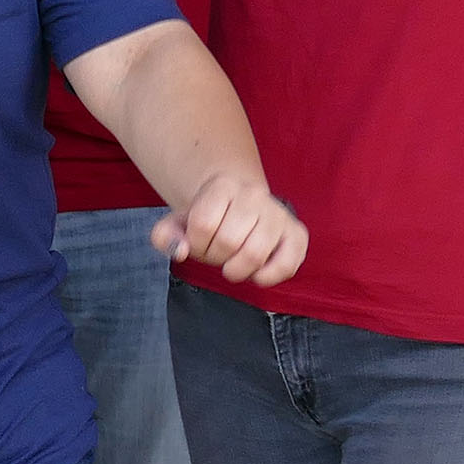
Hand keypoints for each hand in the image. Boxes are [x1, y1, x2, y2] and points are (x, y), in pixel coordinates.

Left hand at [153, 171, 307, 287]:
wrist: (238, 208)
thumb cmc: (208, 220)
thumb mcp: (179, 223)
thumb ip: (166, 237)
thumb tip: (181, 252)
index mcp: (223, 185)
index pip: (202, 226)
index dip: (196, 244)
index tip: (200, 242)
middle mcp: (254, 194)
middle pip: (228, 242)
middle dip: (215, 258)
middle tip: (217, 253)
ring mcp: (278, 214)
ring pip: (254, 255)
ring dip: (237, 270)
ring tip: (234, 263)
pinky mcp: (297, 234)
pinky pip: (286, 265)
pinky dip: (268, 277)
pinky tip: (256, 274)